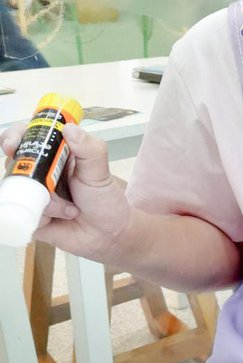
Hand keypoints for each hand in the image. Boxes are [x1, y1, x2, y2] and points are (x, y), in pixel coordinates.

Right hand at [1, 122, 130, 258]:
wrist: (108, 234)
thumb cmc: (104, 199)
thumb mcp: (100, 171)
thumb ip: (89, 148)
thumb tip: (69, 128)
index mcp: (54, 153)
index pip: (26, 136)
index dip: (14, 137)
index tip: (14, 144)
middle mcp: (39, 171)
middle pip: (14, 163)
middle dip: (26, 173)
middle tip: (48, 185)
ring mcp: (32, 193)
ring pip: (19, 190)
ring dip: (46, 200)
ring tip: (70, 208)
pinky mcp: (29, 215)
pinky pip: (23, 212)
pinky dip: (43, 215)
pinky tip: (63, 218)